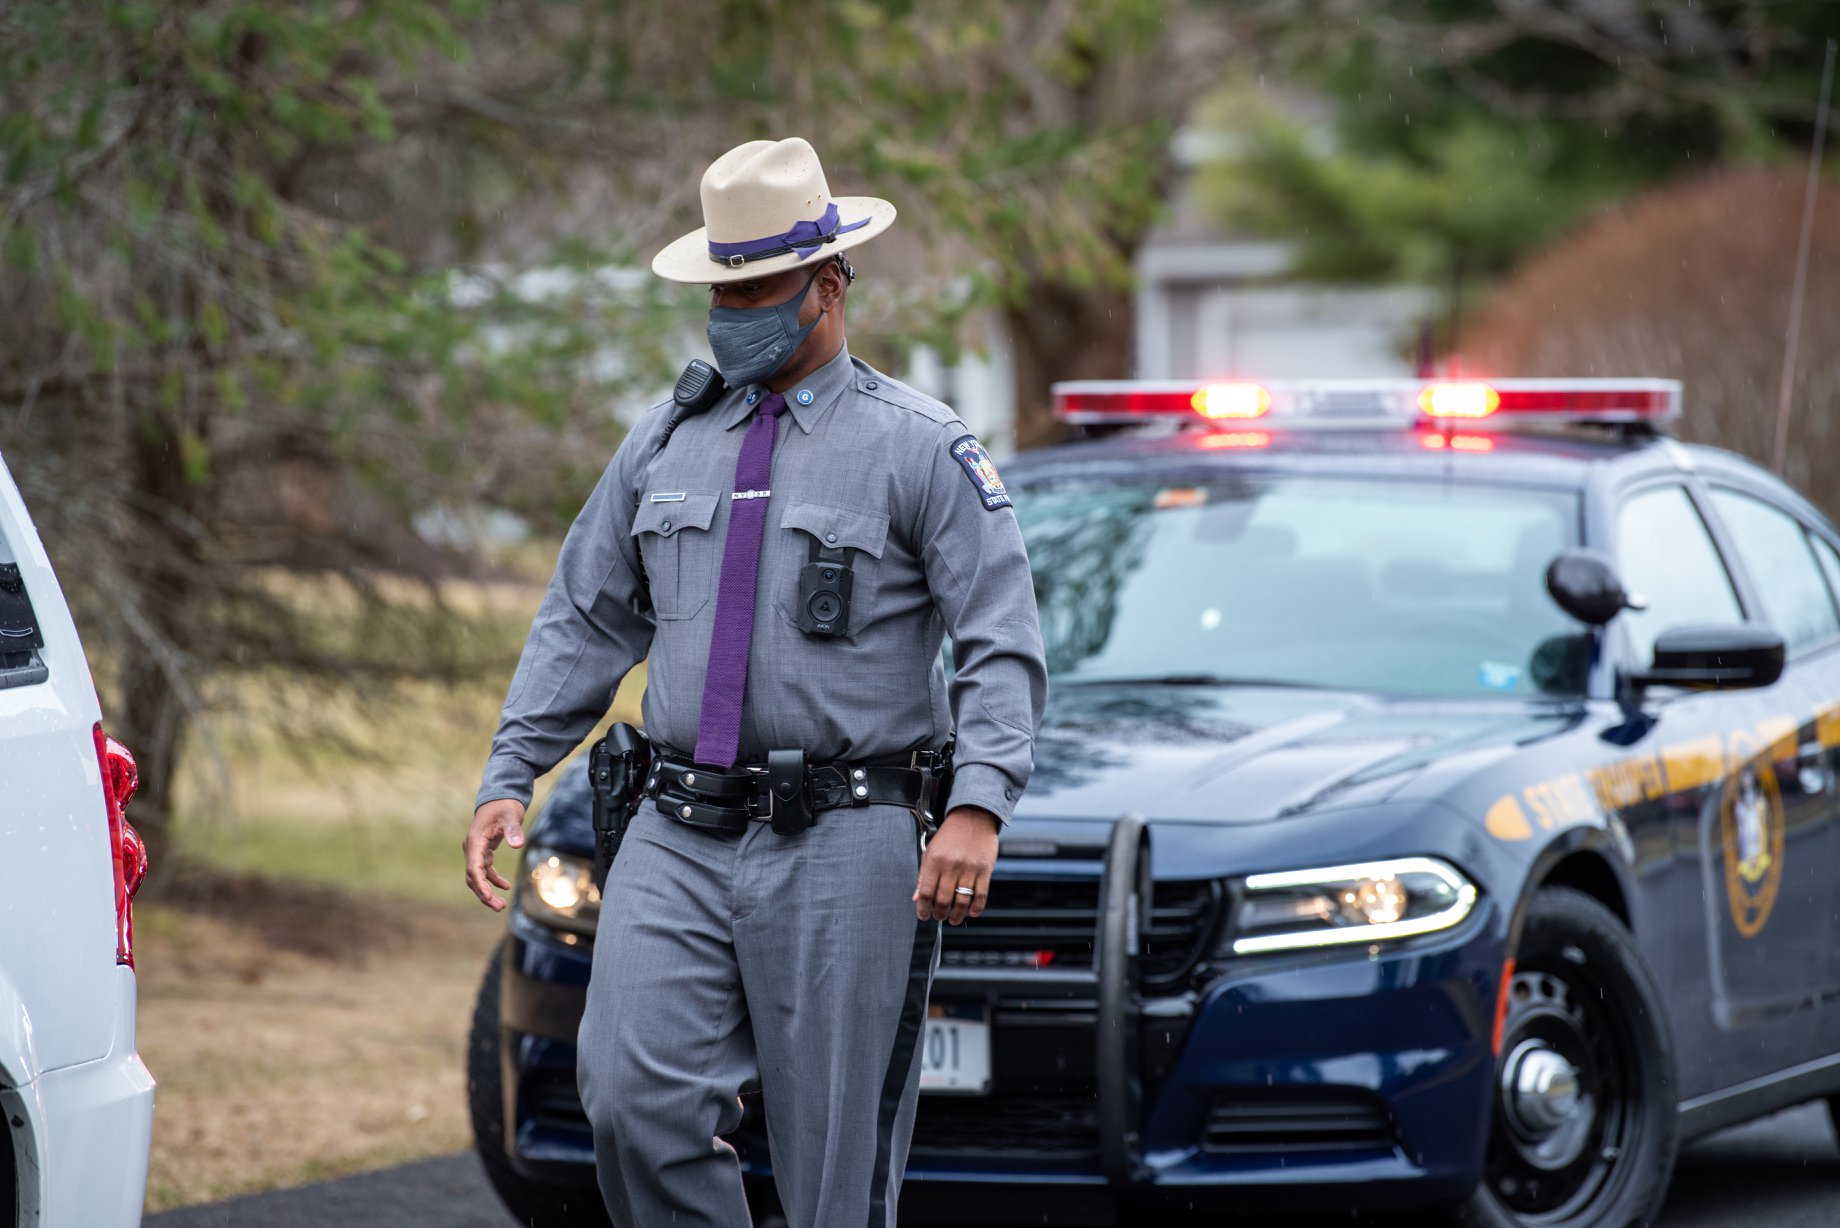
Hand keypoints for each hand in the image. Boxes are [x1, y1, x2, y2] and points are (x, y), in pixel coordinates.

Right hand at [465, 799, 526, 911]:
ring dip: (487, 891)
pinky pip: (484, 870)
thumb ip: (513, 830)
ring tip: (501, 905)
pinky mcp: (482, 850)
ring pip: (477, 876)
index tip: (488, 898)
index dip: (480, 884)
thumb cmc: (505, 806)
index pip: (474, 868)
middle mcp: (471, 848)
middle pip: (473, 877)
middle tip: (499, 908)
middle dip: (484, 894)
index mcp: (475, 841)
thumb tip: (518, 845)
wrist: (500, 797)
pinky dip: (493, 880)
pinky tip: (506, 886)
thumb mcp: (511, 816)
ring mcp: (476, 850)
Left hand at [913, 806, 999, 924]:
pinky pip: (981, 895)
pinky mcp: (985, 869)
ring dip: (957, 915)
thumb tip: (916, 899)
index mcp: (934, 861)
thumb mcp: (931, 852)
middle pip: (943, 900)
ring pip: (962, 901)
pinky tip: (972, 913)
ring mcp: (969, 868)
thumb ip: (923, 876)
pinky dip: (976, 908)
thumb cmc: (950, 836)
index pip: (925, 892)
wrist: (973, 817)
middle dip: (939, 914)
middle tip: (939, 917)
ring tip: (953, 919)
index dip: (923, 908)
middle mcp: (951, 866)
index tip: (924, 916)